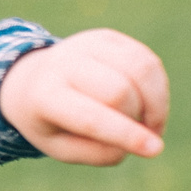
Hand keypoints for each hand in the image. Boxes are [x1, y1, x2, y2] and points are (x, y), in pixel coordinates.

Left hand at [0, 29, 169, 164]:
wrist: (32, 80)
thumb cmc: (51, 121)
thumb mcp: (60, 147)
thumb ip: (98, 153)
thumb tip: (139, 142)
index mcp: (45, 95)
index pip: (91, 117)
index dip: (126, 134)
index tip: (155, 150)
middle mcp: (64, 63)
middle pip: (119, 91)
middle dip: (138, 117)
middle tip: (142, 135)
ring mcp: (86, 44)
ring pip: (141, 69)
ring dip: (156, 102)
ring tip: (149, 121)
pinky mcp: (108, 37)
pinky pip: (147, 60)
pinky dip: (157, 87)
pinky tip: (148, 102)